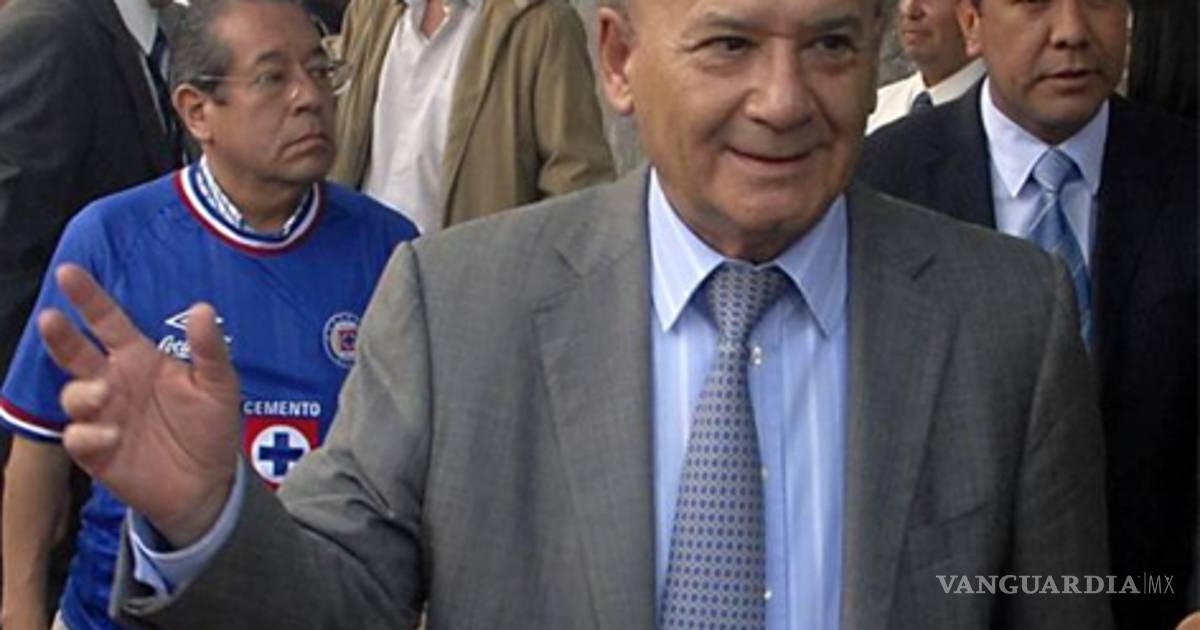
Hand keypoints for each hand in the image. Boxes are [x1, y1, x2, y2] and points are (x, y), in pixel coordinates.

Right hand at [39, 264, 240, 546]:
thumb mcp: (219, 386)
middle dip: (61, 335)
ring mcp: (103, 416)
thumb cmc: (211, 427)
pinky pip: (77, 437)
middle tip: (51, 319)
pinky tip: (110, 436)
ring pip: (73, 394)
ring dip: (83, 392)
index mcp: (141, 359)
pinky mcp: (96, 451)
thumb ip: (209, 349)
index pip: (108, 322)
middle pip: (76, 353)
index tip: (69, 271)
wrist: (209, 484)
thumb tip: (203, 308)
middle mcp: (115, 382)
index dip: (89, 297)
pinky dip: (88, 434)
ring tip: (106, 394)